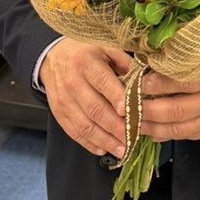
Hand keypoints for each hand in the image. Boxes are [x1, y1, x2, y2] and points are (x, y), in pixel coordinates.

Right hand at [39, 38, 130, 157]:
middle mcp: (73, 82)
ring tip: (122, 150)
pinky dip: (89, 143)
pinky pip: (74, 132)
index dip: (117, 98)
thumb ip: (126, 64)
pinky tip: (103, 149)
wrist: (54, 57)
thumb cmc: (86, 53)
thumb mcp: (106, 49)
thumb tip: (146, 82)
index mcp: (86, 63)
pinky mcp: (59, 113)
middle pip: (95, 109)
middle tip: (132, 137)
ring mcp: (64, 100)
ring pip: (85, 125)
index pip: (103, 82)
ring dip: (105, 140)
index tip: (130, 111)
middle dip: (115, 127)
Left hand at [138, 60, 199, 141]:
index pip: (182, 83)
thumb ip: (183, 55)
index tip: (137, 83)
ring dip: (152, 128)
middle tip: (126, 107)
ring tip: (133, 123)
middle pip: (176, 110)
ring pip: (178, 129)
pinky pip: (186, 136)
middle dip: (147, 110)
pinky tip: (151, 132)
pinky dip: (165, 136)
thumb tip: (149, 59)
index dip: (157, 85)